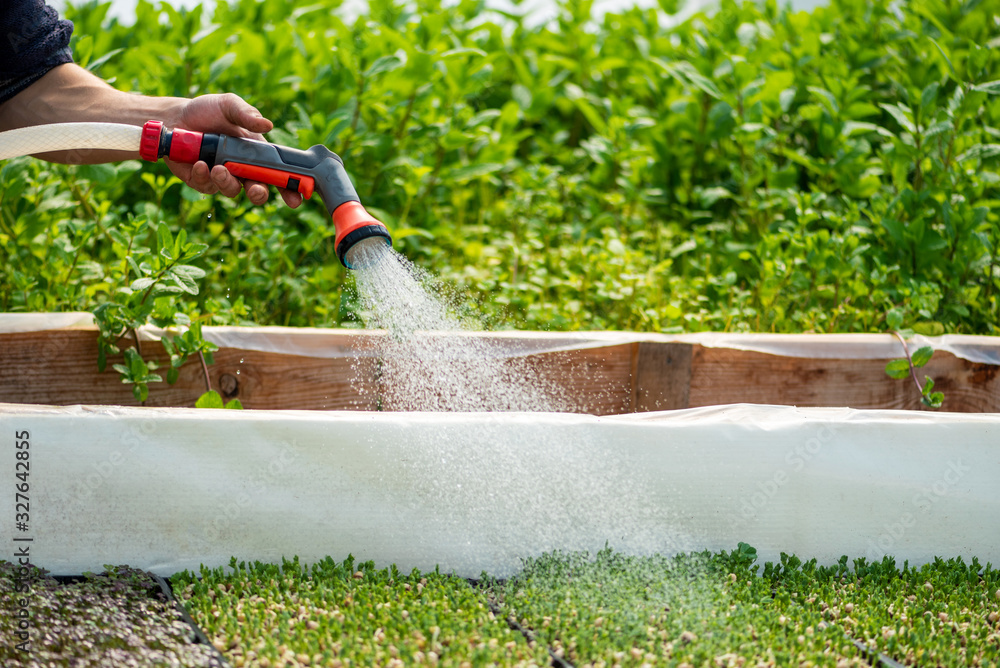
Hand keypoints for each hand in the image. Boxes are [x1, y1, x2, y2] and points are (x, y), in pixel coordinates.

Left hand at [165, 93, 302, 207]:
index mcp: (256, 153)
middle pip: (258, 190)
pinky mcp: (202, 181)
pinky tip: (199, 163)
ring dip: (227, 183)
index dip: (289, 188)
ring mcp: (222, 177)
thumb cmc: (207, 111)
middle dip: (259, 194)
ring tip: (217, 168)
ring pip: (232, 191)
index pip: (277, 173)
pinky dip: (204, 177)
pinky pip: (208, 187)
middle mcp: (242, 168)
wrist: (175, 117)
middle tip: (255, 190)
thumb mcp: (229, 105)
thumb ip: (247, 114)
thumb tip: (268, 124)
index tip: (295, 198)